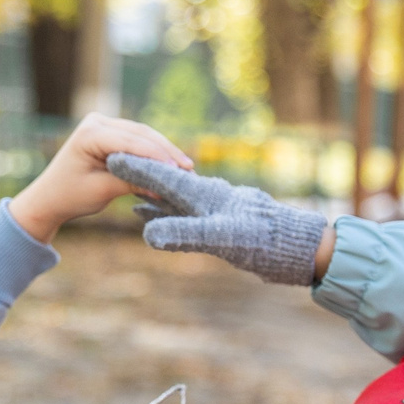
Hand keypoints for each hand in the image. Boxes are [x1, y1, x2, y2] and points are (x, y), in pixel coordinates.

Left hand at [8, 115, 192, 243]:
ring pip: (142, 135)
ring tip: (186, 168)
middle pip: (140, 134)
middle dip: (165, 152)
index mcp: (89, 133)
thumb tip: (164, 186)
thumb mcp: (102, 191)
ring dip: (163, 151)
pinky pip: (137, 140)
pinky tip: (171, 164)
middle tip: (189, 169)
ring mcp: (103, 125)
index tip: (179, 169)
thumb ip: (132, 182)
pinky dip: (153, 152)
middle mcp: (96, 122)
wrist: (49, 198)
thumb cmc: (70, 196)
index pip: (130, 141)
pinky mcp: (110, 133)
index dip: (157, 155)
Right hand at [106, 153, 332, 285]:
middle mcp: (204, 196)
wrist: (295, 247)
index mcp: (202, 194)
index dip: (135, 167)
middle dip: (137, 171)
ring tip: (120, 188)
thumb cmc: (263, 241)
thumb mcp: (221, 239)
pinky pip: (177, 213)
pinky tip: (146, 215)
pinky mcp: (214, 223)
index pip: (162, 175)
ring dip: (145, 191)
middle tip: (108, 162)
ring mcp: (209, 209)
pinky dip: (158, 211)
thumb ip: (184, 234)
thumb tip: (147, 235)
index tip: (109, 156)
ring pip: (168, 196)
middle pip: (163, 179)